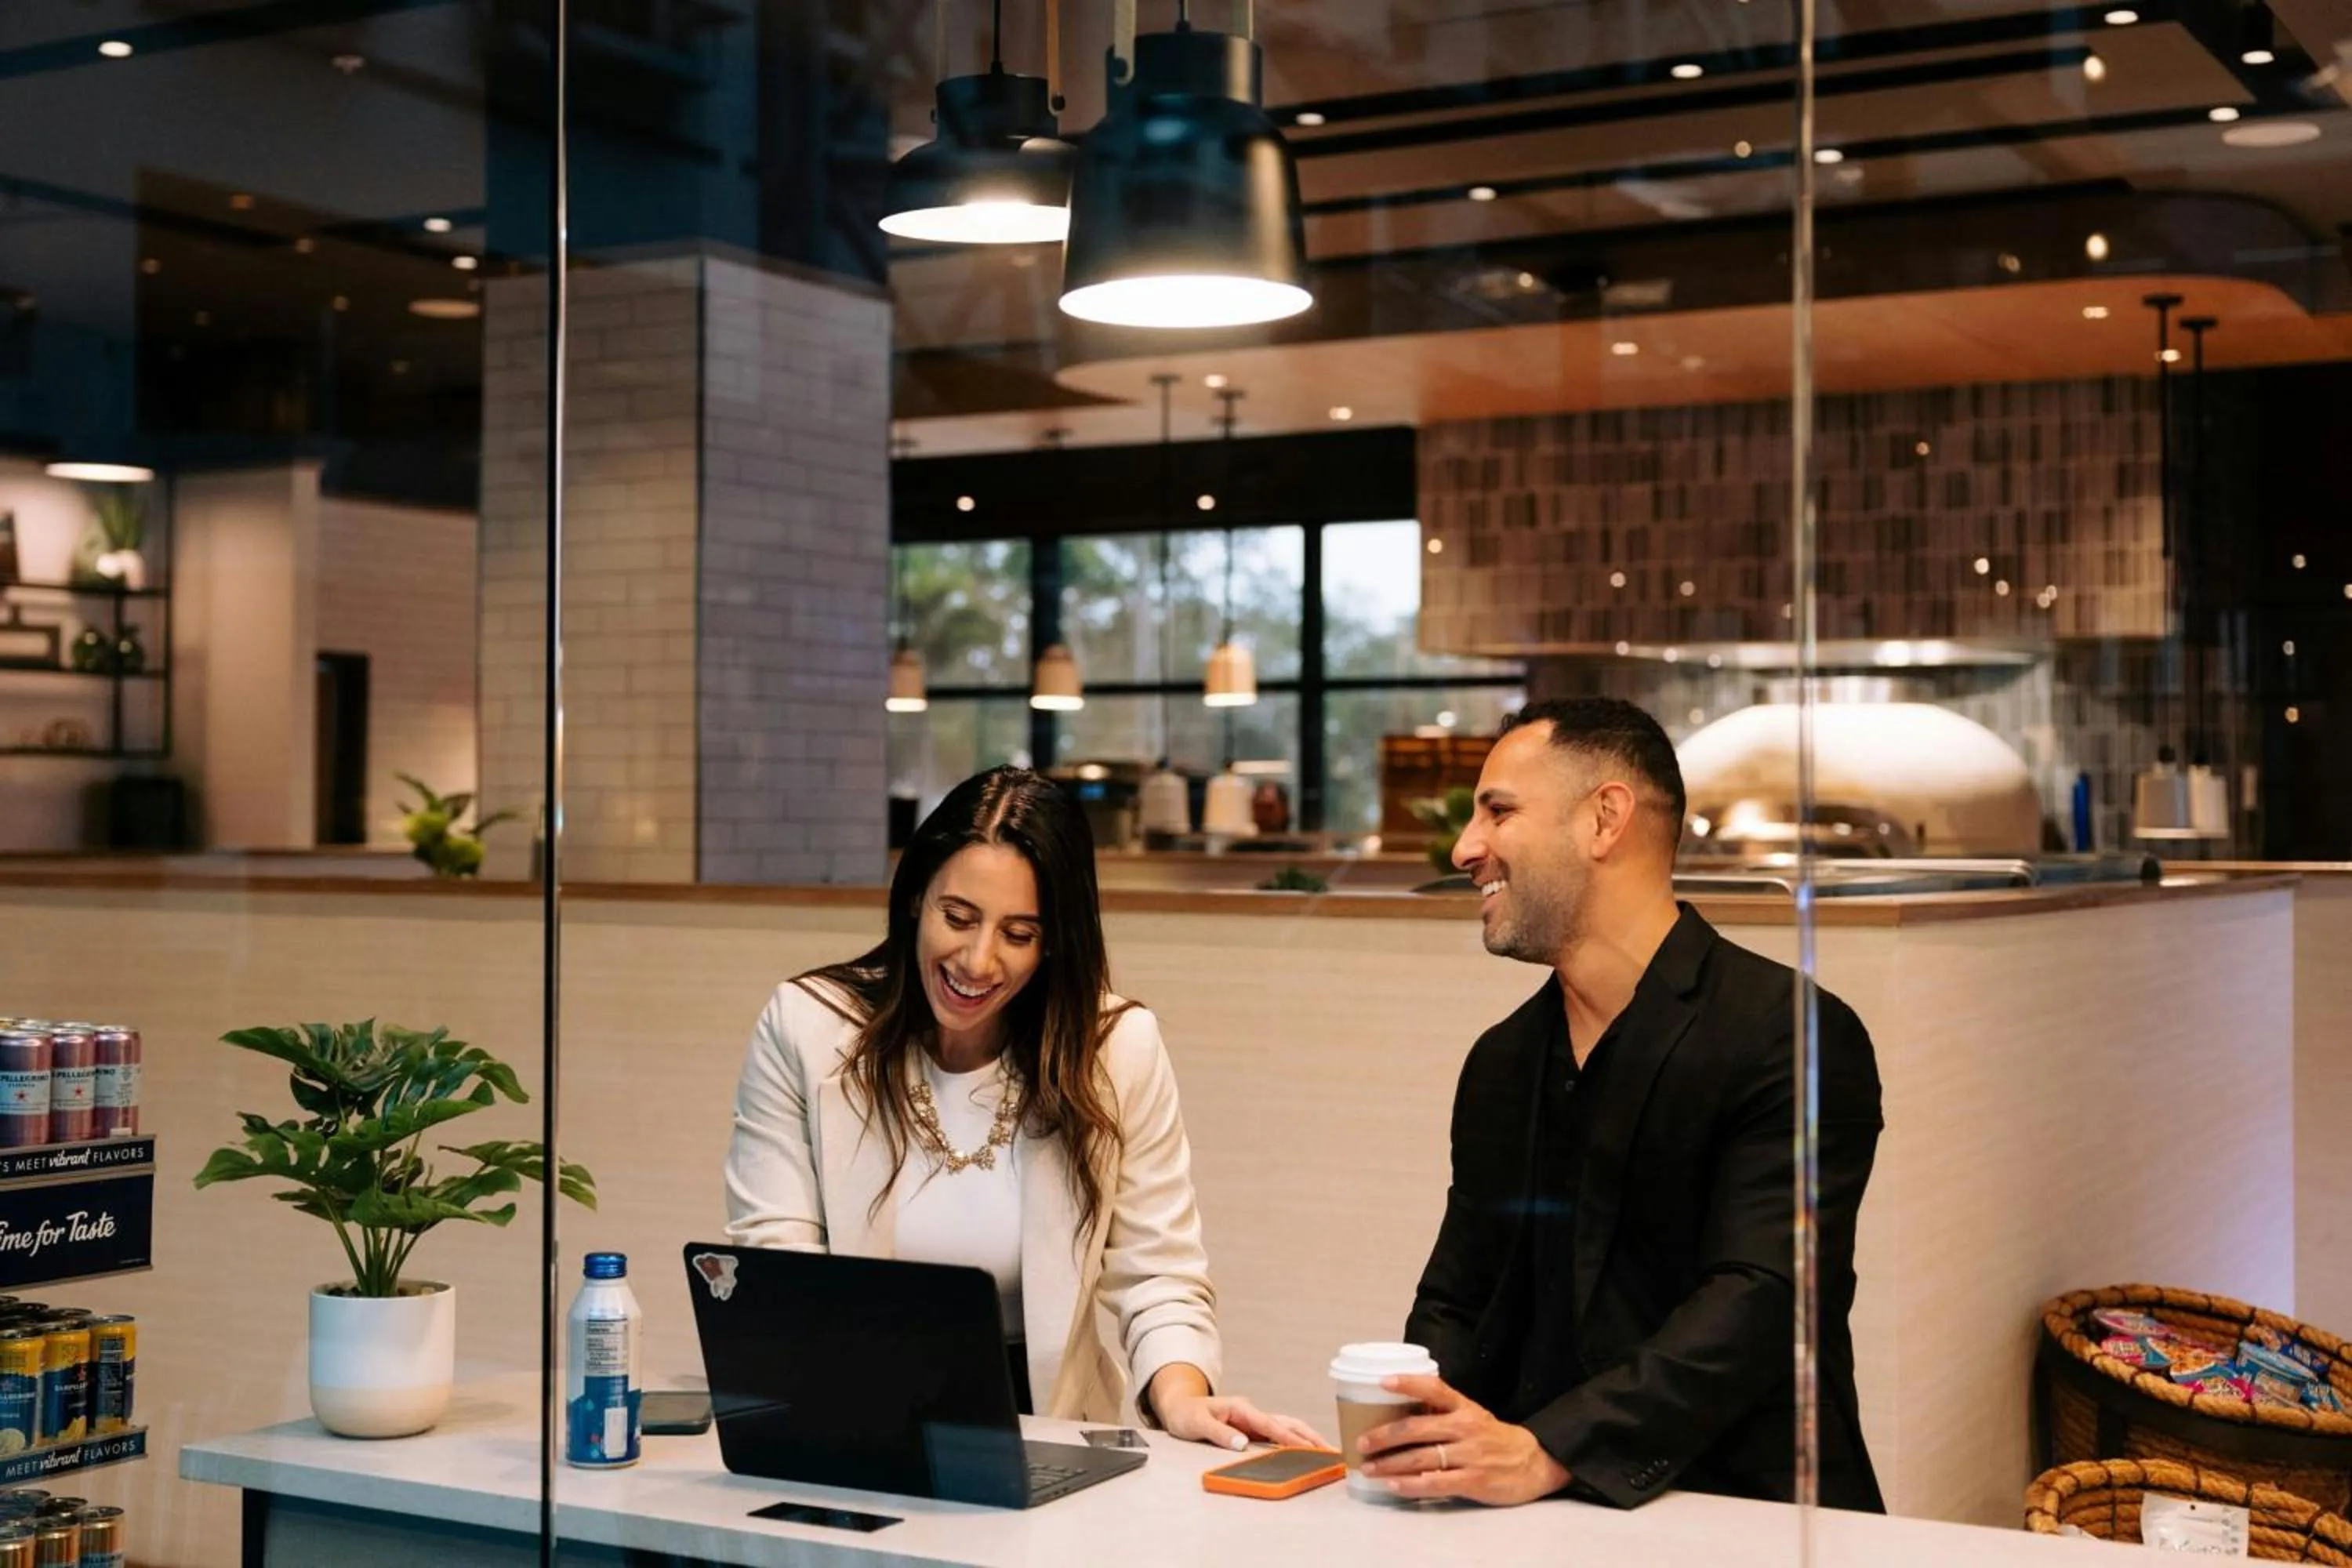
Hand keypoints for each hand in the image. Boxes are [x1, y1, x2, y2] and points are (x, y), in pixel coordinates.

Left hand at [1156, 1391, 1329, 1451]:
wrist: (1179, 1408)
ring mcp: (1253, 1421)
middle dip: (1309, 1436)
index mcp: (1241, 1408)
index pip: (1270, 1424)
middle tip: (1330, 1451)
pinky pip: (1278, 1436)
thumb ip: (1218, 1433)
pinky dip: (1294, 1443)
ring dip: (1306, 1439)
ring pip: (1286, 1427)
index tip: (1307, 1448)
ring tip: (1326, 1452)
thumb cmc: (1186, 1414)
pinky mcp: (1252, 1430)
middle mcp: (1251, 1413)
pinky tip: (1306, 1453)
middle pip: (1286, 1423)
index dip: (1288, 1438)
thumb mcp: (1197, 1423)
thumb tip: (1242, 1443)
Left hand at [1357, 1374, 1569, 1505]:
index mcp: (1464, 1407)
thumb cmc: (1492, 1438)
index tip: (1382, 1382)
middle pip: (1416, 1428)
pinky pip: (1434, 1482)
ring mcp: (1470, 1455)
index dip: (1408, 1383)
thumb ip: (1442, 1413)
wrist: (1532, 1463)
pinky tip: (1393, 1485)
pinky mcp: (1473, 1480)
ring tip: (1369, 1467)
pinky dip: (1410, 1484)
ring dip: (1389, 1463)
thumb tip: (1398, 1410)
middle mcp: (1465, 1427)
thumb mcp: (1472, 1416)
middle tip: (1361, 1441)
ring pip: (1420, 1457)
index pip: (1434, 1389)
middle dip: (1384, 1436)